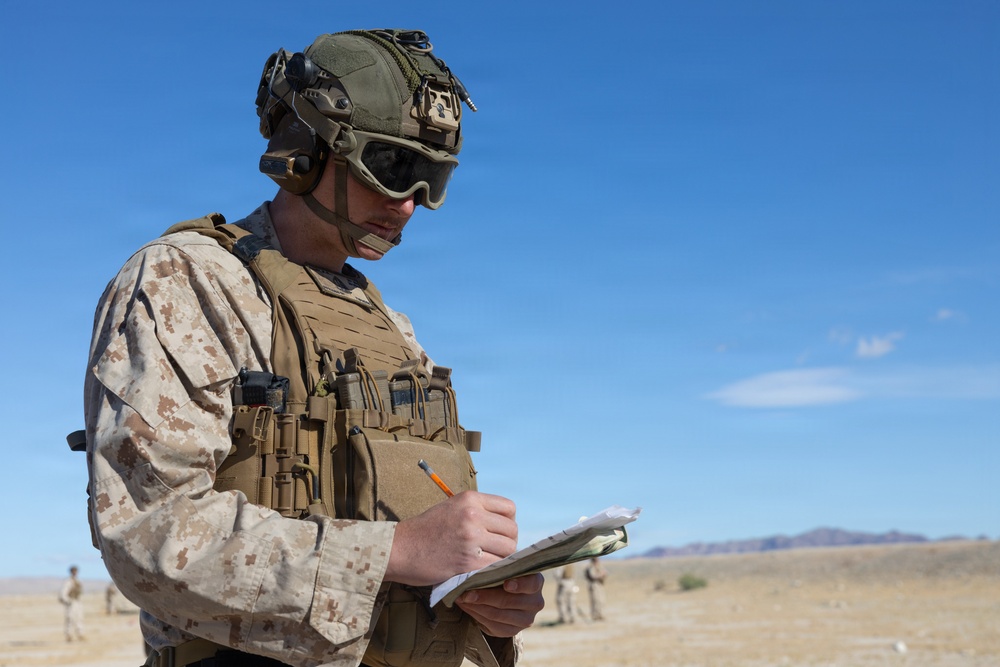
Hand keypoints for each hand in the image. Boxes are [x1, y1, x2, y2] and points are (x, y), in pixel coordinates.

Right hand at [386, 491, 518, 586]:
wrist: (400, 548)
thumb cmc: (425, 529)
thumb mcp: (451, 507)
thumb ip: (477, 511)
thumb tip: (504, 523)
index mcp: (470, 499)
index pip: (509, 508)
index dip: (508, 522)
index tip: (498, 531)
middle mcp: (473, 515)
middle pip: (512, 530)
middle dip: (507, 542)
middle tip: (495, 550)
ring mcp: (471, 539)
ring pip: (508, 550)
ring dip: (502, 558)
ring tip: (488, 561)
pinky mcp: (468, 562)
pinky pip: (496, 567)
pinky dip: (493, 572)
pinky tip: (482, 571)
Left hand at [456, 573, 544, 636]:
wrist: (505, 594)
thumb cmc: (503, 575)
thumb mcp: (505, 568)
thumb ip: (498, 567)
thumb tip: (479, 566)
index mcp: (536, 582)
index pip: (531, 583)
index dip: (519, 584)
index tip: (506, 584)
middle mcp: (535, 603)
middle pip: (508, 601)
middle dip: (484, 596)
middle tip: (466, 591)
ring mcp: (525, 620)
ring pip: (497, 615)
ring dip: (476, 606)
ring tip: (462, 598)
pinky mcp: (512, 631)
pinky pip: (492, 626)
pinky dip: (476, 615)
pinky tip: (467, 607)